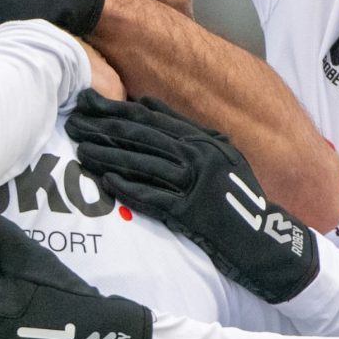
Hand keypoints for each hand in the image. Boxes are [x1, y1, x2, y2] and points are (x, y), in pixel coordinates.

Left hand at [65, 92, 315, 302]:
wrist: (263, 235)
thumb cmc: (238, 193)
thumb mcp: (220, 151)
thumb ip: (184, 127)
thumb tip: (144, 102)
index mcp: (203, 139)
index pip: (151, 119)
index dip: (117, 110)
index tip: (89, 104)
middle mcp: (198, 156)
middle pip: (142, 138)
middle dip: (104, 129)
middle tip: (74, 123)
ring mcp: (194, 183)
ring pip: (142, 165)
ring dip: (108, 157)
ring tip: (81, 151)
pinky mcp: (189, 212)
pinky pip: (151, 197)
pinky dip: (127, 189)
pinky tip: (105, 181)